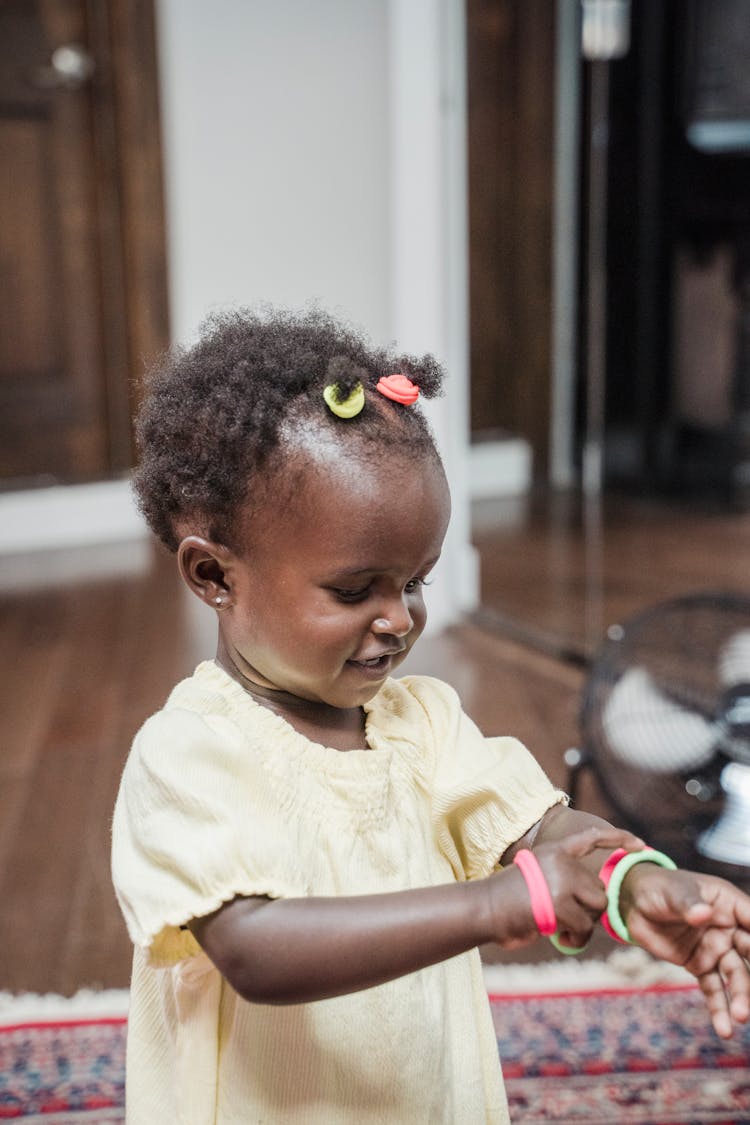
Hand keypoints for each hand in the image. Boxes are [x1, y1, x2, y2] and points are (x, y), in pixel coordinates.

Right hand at [493, 825, 643, 951]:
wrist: (485, 908)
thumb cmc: (508, 900)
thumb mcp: (537, 878)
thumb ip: (564, 881)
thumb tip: (596, 903)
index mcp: (554, 851)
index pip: (591, 838)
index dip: (618, 839)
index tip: (641, 844)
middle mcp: (561, 861)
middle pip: (598, 889)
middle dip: (588, 910)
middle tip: (567, 921)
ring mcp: (561, 880)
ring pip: (595, 909)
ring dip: (583, 926)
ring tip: (562, 931)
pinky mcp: (561, 903)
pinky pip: (584, 928)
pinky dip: (575, 939)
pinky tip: (560, 938)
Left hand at [622, 866, 749, 1038]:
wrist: (633, 903)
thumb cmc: (658, 888)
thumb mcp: (672, 892)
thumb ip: (688, 904)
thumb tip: (703, 913)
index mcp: (728, 903)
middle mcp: (728, 928)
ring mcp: (716, 948)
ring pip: (736, 976)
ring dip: (741, 997)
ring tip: (740, 1017)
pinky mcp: (700, 965)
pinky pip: (714, 989)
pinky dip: (719, 1009)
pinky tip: (724, 1029)